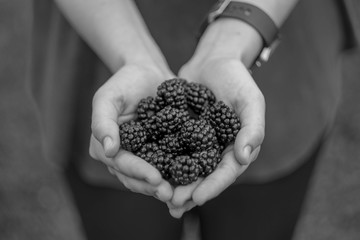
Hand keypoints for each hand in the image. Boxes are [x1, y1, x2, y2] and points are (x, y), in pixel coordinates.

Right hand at [89, 63, 173, 201]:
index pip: (122, 164)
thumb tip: (108, 150)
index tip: (155, 178)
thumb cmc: (124, 82)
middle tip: (170, 194)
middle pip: (138, 177)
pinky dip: (182, 174)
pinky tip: (196, 180)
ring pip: (155, 176)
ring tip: (184, 194)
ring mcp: (146, 155)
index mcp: (110, 146)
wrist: (148, 73)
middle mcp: (126, 156)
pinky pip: (172, 164)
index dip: (138, 172)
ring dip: (168, 186)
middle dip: (153, 186)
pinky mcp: (164, 151)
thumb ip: (103, 122)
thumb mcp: (108, 97)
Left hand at [168, 56, 264, 217]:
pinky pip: (173, 149)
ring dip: (175, 183)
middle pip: (205, 175)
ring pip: (187, 167)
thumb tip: (245, 157)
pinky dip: (163, 161)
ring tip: (160, 196)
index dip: (214, 186)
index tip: (198, 197)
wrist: (214, 60)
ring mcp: (199, 142)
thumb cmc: (237, 78)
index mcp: (238, 146)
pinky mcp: (183, 133)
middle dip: (190, 191)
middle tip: (173, 204)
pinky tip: (150, 171)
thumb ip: (253, 128)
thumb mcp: (250, 100)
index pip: (227, 172)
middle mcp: (218, 149)